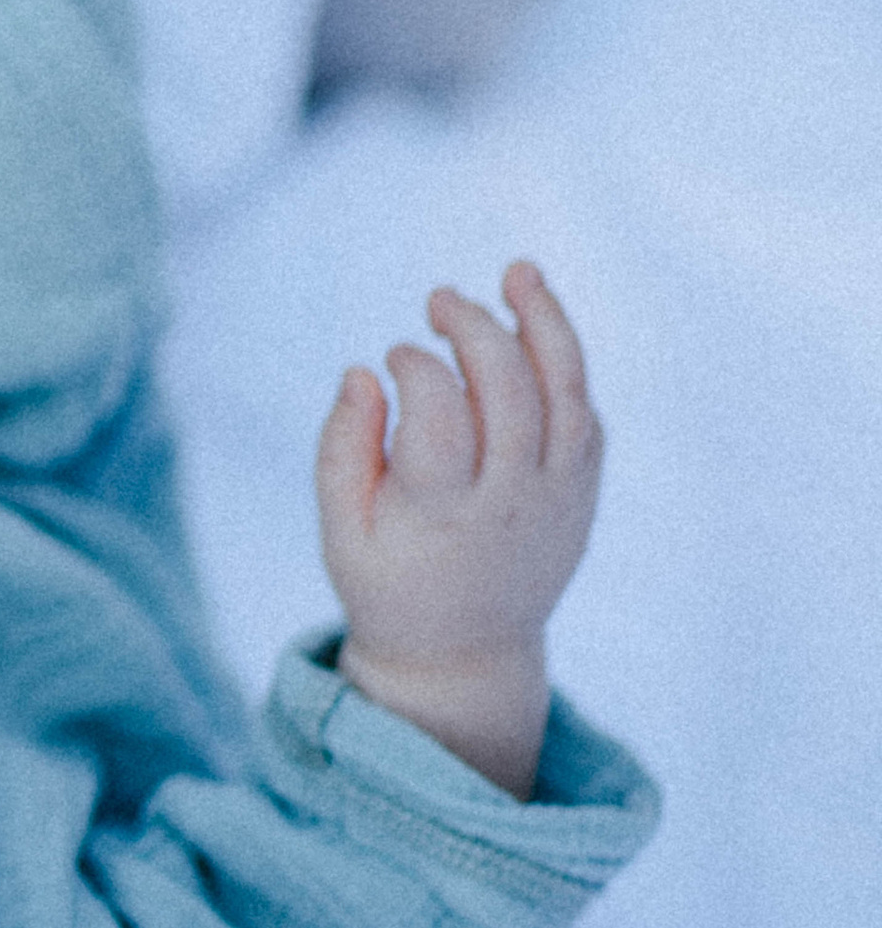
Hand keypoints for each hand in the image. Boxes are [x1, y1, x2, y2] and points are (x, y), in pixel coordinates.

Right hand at [315, 261, 603, 798]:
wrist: (465, 656)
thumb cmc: (388, 581)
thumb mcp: (340, 530)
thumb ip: (343, 449)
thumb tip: (363, 372)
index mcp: (443, 514)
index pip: (442, 414)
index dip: (419, 366)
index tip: (396, 355)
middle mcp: (512, 503)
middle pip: (512, 390)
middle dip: (477, 327)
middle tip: (440, 297)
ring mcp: (558, 500)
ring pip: (568, 393)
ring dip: (547, 324)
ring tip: (519, 271)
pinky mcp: (582, 498)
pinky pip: (586, 418)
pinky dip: (564, 369)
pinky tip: (532, 337)